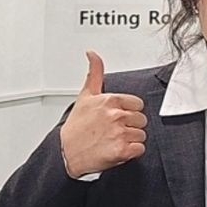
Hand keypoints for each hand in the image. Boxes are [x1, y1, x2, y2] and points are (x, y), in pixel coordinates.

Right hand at [59, 51, 146, 177]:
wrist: (65, 153)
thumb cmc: (76, 127)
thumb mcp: (85, 96)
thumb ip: (95, 73)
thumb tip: (92, 53)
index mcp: (110, 101)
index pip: (137, 104)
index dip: (129, 112)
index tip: (117, 117)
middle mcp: (116, 116)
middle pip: (141, 119)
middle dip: (130, 126)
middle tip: (113, 130)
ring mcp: (119, 133)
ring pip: (141, 135)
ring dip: (130, 140)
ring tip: (113, 140)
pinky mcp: (122, 150)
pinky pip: (140, 149)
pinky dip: (131, 152)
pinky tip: (117, 149)